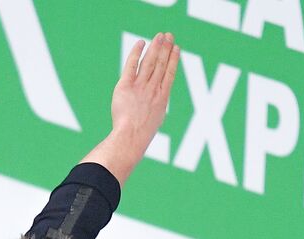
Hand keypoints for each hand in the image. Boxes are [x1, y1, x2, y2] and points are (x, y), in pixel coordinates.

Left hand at [112, 32, 179, 151]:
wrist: (131, 137)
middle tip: (169, 35)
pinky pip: (132, 65)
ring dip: (156, 47)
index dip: (173, 60)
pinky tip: (141, 43)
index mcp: (162, 98)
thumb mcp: (155, 120)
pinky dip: (136, 53)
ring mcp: (141, 87)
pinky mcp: (126, 86)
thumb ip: (155, 107)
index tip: (176, 48)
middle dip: (165, 48)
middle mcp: (153, 89)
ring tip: (160, 36)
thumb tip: (156, 105)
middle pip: (161, 64)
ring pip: (150, 62)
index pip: (169, 74)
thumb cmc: (141, 135)